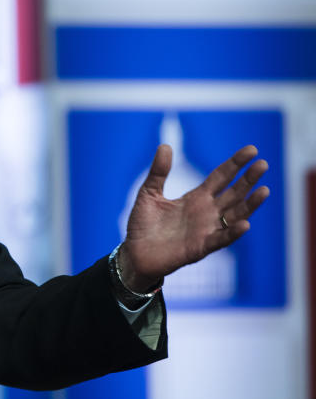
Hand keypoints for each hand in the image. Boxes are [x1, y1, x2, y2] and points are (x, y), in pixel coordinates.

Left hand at [118, 144, 268, 292]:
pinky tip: (244, 224)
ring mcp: (206, 230)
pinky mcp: (200, 247)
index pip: (221, 177)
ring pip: (235, 215)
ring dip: (250, 204)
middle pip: (234, 193)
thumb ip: (159, 172)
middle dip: (248, 179)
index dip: (235, 164)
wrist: (134, 253)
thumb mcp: (149, 193)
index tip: (252, 150)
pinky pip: (221, 239)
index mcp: (196, 198)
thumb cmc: (143, 224)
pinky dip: (233, 232)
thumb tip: (165, 145)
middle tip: (263, 164)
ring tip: (264, 190)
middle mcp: (206, 212)